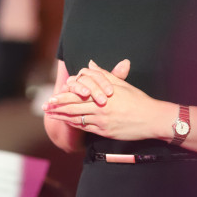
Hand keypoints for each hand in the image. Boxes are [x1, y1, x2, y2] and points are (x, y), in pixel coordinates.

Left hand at [44, 61, 173, 141]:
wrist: (152, 118)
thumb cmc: (138, 100)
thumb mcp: (121, 84)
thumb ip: (103, 74)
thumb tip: (90, 64)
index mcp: (103, 94)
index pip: (79, 94)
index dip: (64, 96)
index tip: (53, 96)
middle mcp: (101, 108)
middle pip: (74, 107)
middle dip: (58, 107)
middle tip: (45, 107)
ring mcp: (102, 121)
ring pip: (77, 118)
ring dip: (62, 117)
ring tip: (50, 116)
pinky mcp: (105, 132)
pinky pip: (86, 128)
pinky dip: (74, 125)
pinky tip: (67, 123)